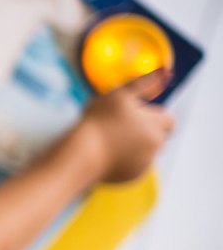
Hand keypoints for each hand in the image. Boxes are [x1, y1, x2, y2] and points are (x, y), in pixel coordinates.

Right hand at [75, 69, 175, 183]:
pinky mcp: (130, 178)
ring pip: (146, 152)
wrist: (79, 156)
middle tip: (119, 127)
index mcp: (156, 127)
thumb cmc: (97, 123)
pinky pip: (133, 166)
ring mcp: (143, 165)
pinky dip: (124, 161)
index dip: (153, 115)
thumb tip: (165, 72)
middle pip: (158, 136)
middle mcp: (155, 147)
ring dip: (134, 146)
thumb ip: (143, 83)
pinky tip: (106, 154)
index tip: (134, 115)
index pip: (169, 120)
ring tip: (110, 141)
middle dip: (144, 131)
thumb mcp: (119, 95)